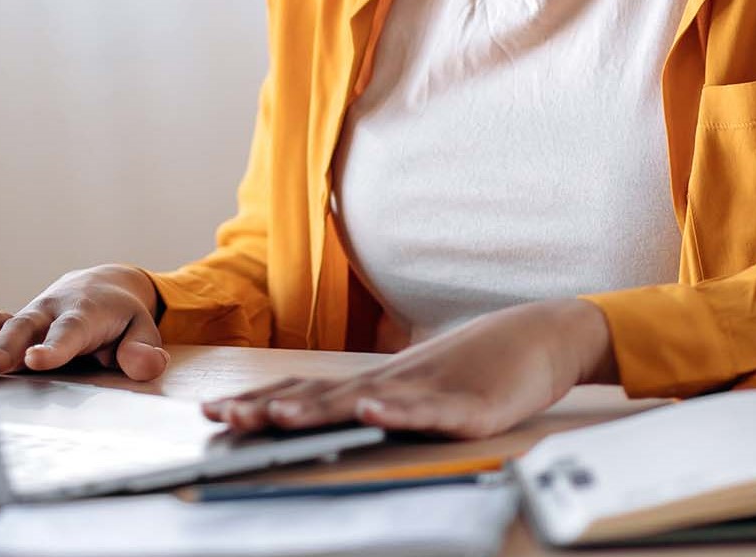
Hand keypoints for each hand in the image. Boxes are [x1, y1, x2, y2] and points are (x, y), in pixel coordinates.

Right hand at [0, 264, 168, 381]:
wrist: (100, 286)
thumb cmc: (121, 317)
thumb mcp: (143, 330)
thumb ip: (143, 349)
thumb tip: (145, 365)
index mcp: (85, 313)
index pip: (69, 331)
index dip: (53, 346)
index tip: (35, 360)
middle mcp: (51, 311)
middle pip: (25, 328)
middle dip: (5, 348)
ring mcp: (29, 316)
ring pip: (2, 326)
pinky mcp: (14, 324)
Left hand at [200, 298, 614, 439]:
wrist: (540, 337)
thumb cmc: (476, 366)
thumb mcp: (415, 388)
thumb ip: (374, 403)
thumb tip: (327, 417)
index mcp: (376, 383)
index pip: (308, 392)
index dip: (260, 402)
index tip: (214, 412)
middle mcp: (393, 382)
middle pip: (323, 397)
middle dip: (270, 409)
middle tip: (224, 418)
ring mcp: (430, 390)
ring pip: (366, 401)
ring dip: (320, 409)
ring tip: (278, 417)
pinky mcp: (471, 405)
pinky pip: (432, 411)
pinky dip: (401, 412)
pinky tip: (375, 412)